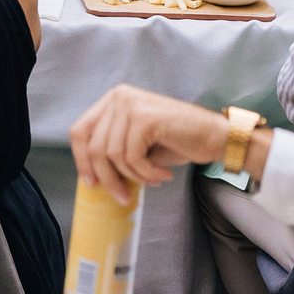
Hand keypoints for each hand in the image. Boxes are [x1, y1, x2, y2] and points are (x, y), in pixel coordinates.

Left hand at [69, 84, 230, 201]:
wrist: (214, 136)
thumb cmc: (176, 142)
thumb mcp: (136, 145)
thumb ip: (113, 151)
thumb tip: (91, 176)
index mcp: (112, 100)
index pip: (80, 130)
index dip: (81, 160)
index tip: (91, 184)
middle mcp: (118, 96)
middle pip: (94, 146)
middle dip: (108, 178)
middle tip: (123, 196)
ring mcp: (130, 104)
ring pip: (113, 155)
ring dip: (133, 176)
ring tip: (153, 179)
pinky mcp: (144, 117)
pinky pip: (132, 157)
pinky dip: (146, 173)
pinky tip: (162, 173)